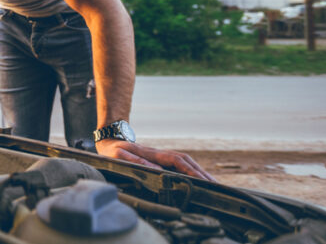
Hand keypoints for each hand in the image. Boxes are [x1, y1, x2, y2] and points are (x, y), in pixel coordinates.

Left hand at [96, 139, 215, 181]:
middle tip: (216, 185)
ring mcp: (161, 156)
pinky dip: (192, 171)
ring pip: (186, 162)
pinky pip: (180, 165)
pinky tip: (199, 179)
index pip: (177, 161)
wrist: (110, 140)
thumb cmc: (113, 150)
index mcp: (152, 154)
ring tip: (213, 184)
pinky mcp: (161, 160)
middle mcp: (160, 154)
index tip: (202, 180)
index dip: (190, 170)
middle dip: (202, 173)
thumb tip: (155, 169)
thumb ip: (135, 160)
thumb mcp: (119, 155)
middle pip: (187, 161)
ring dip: (200, 172)